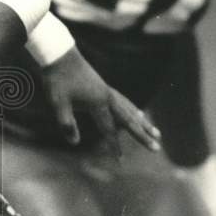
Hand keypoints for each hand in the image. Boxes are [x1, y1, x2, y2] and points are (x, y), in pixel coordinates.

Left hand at [41, 46, 160, 154]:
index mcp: (98, 102)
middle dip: (142, 135)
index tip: (121, 161)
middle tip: (157, 147)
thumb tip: (75, 143)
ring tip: (156, 131)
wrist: (58, 54)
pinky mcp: (103, 86)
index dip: (114, 145)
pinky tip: (137, 112)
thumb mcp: (57, 103)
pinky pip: (124, 101)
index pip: (108, 129)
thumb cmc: (57, 79)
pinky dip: (133, 109)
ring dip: (143, 122)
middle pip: (129, 120)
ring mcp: (107, 90)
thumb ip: (66, 123)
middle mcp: (107, 97)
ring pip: (130, 109)